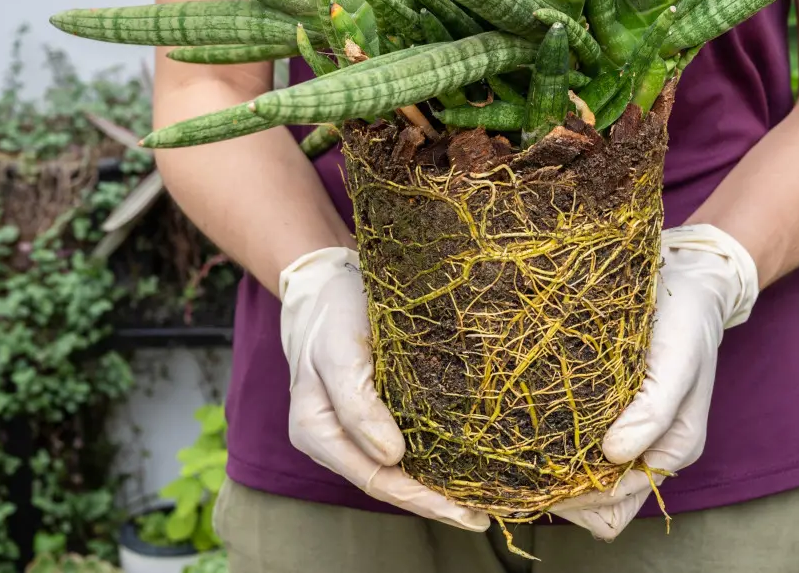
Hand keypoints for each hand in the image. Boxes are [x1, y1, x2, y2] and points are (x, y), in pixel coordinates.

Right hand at [278, 246, 487, 529]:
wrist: (324, 280)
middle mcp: (334, 438)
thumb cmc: (331, 313)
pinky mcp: (372, 409)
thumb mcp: (339, 352)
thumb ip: (359, 406)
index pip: (375, 478)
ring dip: (434, 487)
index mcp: (317, 430)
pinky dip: (430, 459)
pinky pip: (402, 443)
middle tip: (481, 517)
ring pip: (395, 469)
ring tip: (478, 503)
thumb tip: (391, 458)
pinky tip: (459, 466)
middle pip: (387, 482)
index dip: (420, 499)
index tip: (463, 511)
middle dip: (433, 503)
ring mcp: (352, 427)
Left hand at [549, 224, 758, 538]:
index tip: (539, 471)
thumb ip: (653, 412)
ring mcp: (631, 436)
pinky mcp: (614, 413)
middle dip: (560, 491)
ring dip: (556, 469)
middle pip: (595, 505)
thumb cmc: (686, 320)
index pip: (614, 509)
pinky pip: (581, 450)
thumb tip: (613, 456)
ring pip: (584, 482)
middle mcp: (650, 453)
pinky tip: (536, 421)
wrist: (690, 282)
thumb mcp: (677, 361)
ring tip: (523, 438)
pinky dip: (558, 445)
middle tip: (519, 458)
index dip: (576, 500)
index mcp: (673, 450)